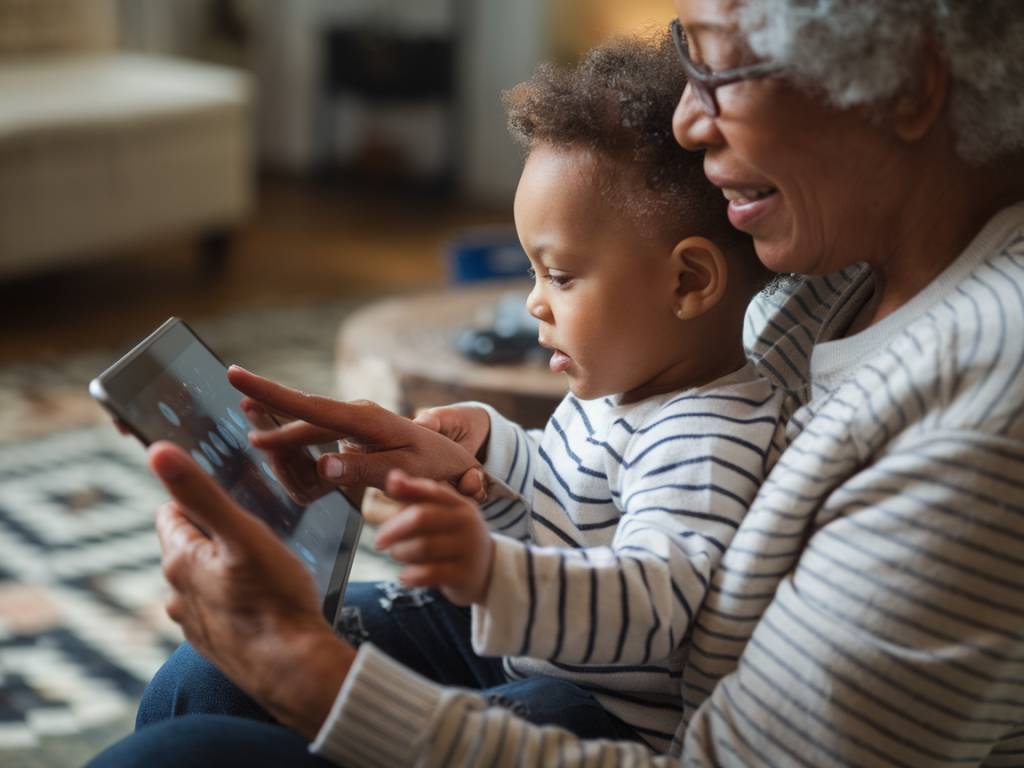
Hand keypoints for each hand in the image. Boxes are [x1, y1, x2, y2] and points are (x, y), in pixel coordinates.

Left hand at [149, 441, 353, 739]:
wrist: (295, 670)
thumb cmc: (274, 598)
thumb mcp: (242, 534)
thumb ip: (200, 492)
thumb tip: (156, 451)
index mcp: (178, 560)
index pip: (172, 512)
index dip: (200, 499)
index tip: (232, 498)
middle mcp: (176, 593)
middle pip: (190, 544)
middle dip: (216, 533)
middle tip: (257, 529)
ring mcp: (194, 622)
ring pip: (206, 577)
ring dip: (227, 566)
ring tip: (265, 565)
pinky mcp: (215, 643)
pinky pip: (221, 606)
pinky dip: (237, 597)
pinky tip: (266, 599)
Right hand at [227, 366, 486, 501]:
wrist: (456, 458)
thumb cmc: (434, 465)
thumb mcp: (404, 471)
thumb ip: (364, 470)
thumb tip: (322, 468)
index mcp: (364, 420)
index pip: (309, 406)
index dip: (270, 392)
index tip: (236, 375)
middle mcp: (354, 414)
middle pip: (301, 418)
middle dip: (269, 420)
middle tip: (244, 425)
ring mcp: (352, 421)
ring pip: (306, 429)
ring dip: (283, 437)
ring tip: (264, 439)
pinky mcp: (352, 432)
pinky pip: (317, 436)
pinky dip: (298, 443)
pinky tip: (280, 442)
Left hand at [374, 470, 495, 606]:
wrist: (487, 570)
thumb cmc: (454, 537)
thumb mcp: (442, 514)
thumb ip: (416, 496)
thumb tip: (393, 476)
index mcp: (458, 504)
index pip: (432, 490)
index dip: (408, 488)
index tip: (387, 491)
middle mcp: (465, 522)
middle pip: (422, 517)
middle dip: (394, 528)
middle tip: (379, 541)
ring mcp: (467, 548)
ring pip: (422, 546)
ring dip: (400, 552)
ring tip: (397, 555)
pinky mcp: (464, 574)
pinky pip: (430, 573)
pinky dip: (411, 575)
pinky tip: (405, 576)